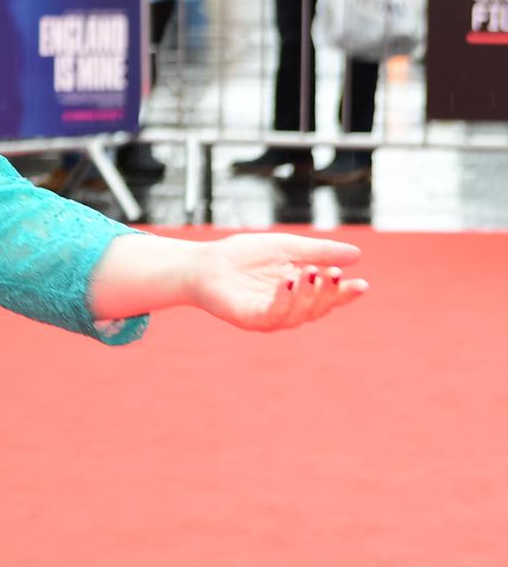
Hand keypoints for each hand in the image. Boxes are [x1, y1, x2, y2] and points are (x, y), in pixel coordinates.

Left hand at [185, 234, 365, 332]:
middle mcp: (287, 310)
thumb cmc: (244, 256)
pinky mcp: (249, 318)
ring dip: (307, 294)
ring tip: (310, 272)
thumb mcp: (287, 248)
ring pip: (298, 314)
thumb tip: (357, 256)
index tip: (362, 284)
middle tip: (333, 272)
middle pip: (317, 309)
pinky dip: (282, 300)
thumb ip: (318, 252)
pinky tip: (287, 282)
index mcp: (299, 295)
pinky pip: (272, 315)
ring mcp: (269, 317)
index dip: (345, 294)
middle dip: (329, 293)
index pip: (329, 298)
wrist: (204, 261)